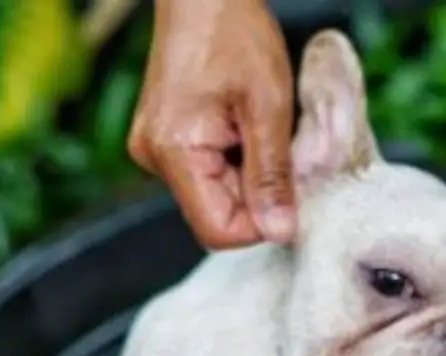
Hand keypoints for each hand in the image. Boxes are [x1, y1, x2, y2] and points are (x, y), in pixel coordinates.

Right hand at [128, 0, 295, 248]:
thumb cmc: (234, 33)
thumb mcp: (268, 106)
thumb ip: (272, 175)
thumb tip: (280, 232)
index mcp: (174, 152)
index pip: (220, 230)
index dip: (262, 221)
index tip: (290, 186)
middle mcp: (155, 158)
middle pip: (218, 215)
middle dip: (258, 194)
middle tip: (280, 146)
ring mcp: (157, 149)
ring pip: (217, 195)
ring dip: (250, 174)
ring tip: (260, 127)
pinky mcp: (167, 140)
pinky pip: (210, 172)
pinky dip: (238, 158)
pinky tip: (246, 124)